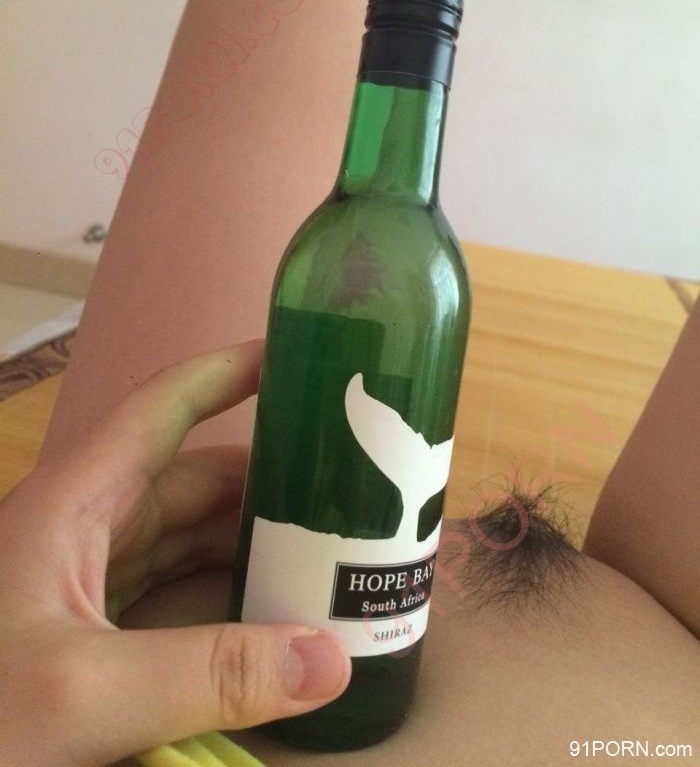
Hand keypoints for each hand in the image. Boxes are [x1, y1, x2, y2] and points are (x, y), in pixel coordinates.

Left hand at [0, 340, 350, 766]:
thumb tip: (331, 658)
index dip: (226, 372)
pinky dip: (225, 591)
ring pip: (186, 537)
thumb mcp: (80, 692)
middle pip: (191, 479)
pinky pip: (174, 587)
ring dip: (252, 540)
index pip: (160, 409)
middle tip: (350, 483)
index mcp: (74, 502)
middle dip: (268, 477)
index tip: (297, 357)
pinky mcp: (88, 628)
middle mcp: (83, 527)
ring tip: (331, 549)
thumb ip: (207, 674)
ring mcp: (84, 580)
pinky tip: (271, 611)